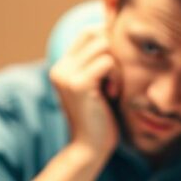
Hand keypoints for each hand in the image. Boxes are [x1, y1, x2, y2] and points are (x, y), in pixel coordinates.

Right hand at [49, 27, 120, 159]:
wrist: (90, 148)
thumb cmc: (100, 118)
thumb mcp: (100, 84)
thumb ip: (102, 60)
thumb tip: (117, 31)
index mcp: (62, 66)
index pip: (88, 31)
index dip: (108, 38)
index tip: (120, 62)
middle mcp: (60, 67)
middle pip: (96, 33)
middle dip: (115, 51)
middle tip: (117, 77)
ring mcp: (67, 74)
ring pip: (104, 45)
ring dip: (117, 65)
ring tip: (114, 87)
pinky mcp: (78, 84)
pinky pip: (107, 62)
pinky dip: (117, 76)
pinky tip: (114, 94)